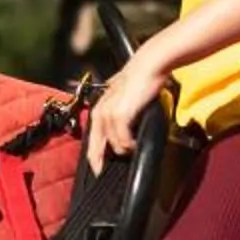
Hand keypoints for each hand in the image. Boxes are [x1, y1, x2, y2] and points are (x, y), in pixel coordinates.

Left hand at [85, 54, 171, 170]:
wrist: (147, 66)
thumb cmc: (139, 80)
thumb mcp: (122, 96)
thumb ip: (118, 110)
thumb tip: (122, 125)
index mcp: (99, 108)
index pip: (91, 138)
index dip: (93, 155)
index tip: (96, 168)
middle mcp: (100, 112)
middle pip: (94, 146)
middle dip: (98, 161)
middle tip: (100, 173)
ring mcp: (109, 114)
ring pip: (112, 144)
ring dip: (123, 150)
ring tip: (132, 149)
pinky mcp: (120, 115)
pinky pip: (123, 140)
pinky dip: (130, 145)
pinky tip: (135, 145)